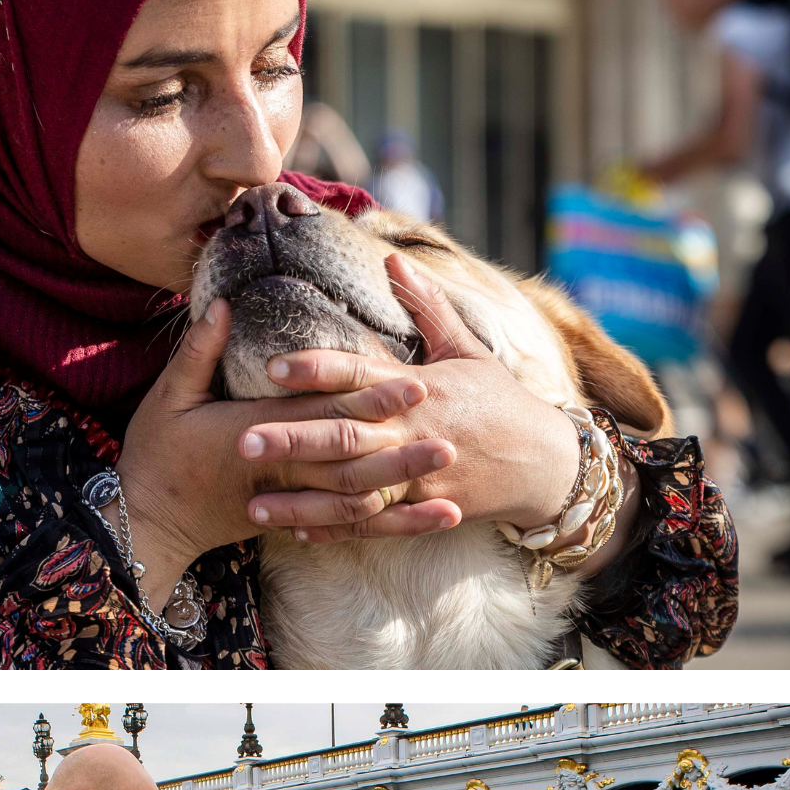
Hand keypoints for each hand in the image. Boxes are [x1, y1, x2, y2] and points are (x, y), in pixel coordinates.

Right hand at [116, 299, 461, 611]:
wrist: (144, 523)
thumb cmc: (154, 457)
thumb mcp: (167, 397)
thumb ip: (199, 352)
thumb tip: (226, 304)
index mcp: (255, 433)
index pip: (322, 413)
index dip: (370, 399)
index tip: (416, 385)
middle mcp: (280, 471)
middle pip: (351, 460)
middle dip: (402, 449)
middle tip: (453, 439)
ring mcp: (288, 501)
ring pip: (357, 498)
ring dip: (406, 488)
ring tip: (450, 478)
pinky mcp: (292, 520)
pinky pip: (350, 528)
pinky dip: (393, 525)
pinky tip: (430, 519)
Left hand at [245, 253, 636, 569]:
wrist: (546, 464)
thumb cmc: (501, 400)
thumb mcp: (468, 348)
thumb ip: (426, 305)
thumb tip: (391, 256)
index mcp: (420, 388)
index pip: (361, 374)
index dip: (317, 369)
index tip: (273, 366)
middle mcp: (415, 433)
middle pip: (346, 436)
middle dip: (294, 439)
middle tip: (243, 439)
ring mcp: (419, 478)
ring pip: (352, 490)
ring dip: (302, 498)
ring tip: (254, 501)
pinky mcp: (423, 511)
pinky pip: (372, 524)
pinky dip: (333, 530)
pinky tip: (293, 533)